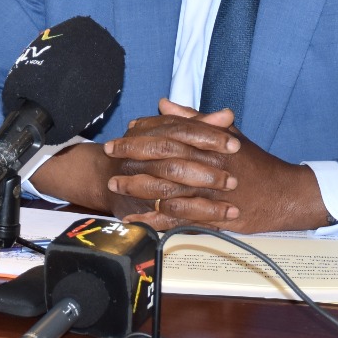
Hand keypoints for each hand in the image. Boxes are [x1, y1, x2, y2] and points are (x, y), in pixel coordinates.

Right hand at [28, 99, 235, 224]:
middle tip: (234, 179)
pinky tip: (219, 222)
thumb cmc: (145, 150)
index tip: (234, 144)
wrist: (103, 176)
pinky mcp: (142, 208)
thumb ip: (200, 123)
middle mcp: (142, 155)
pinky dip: (195, 219)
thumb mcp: (171, 132)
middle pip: (175, 162)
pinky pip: (170, 217)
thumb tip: (227, 114)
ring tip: (233, 204)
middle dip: (206, 171)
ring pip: (172, 191)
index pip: (182, 131)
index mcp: (151, 132)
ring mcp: (139, 183)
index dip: (208, 137)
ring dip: (204, 201)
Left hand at [111, 100, 332, 232]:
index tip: (123, 132)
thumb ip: (194, 119)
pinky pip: (177, 219)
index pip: (169, 132)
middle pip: (162, 158)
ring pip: (166, 189)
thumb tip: (164, 103)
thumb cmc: (254, 162)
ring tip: (115, 186)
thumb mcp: (228, 134)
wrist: (283, 193)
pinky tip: (136, 219)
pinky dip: (154, 219)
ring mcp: (208, 192)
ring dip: (137, 188)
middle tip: (110, 156)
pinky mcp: (212, 216)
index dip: (143, 132)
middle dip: (132, 157)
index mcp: (209, 142)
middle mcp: (207, 164)